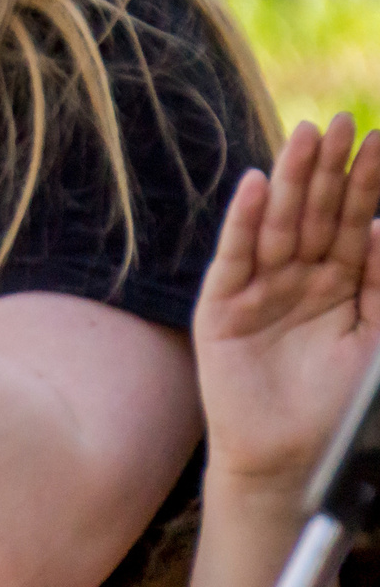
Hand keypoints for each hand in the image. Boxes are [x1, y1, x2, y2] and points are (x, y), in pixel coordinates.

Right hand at [192, 115, 379, 498]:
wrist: (293, 463)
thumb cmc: (342, 410)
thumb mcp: (378, 344)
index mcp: (343, 286)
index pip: (358, 224)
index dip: (367, 185)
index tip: (379, 141)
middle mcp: (301, 280)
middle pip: (319, 214)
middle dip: (330, 169)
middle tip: (343, 123)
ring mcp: (260, 290)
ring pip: (280, 225)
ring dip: (291, 180)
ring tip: (305, 137)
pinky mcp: (223, 308)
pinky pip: (236, 257)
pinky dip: (245, 220)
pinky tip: (256, 186)